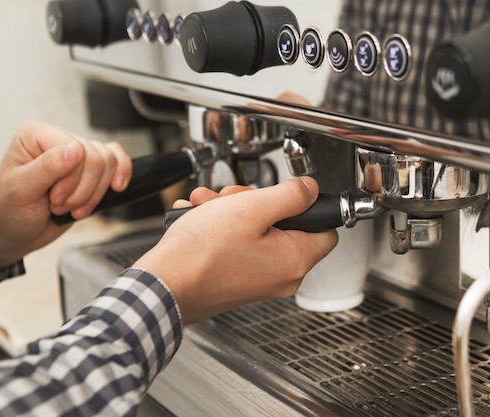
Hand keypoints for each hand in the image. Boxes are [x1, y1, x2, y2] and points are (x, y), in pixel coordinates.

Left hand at [0, 120, 131, 267]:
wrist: (17, 231)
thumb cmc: (10, 210)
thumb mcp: (21, 190)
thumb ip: (47, 167)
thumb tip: (75, 149)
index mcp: (36, 135)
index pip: (76, 148)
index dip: (71, 179)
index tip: (54, 197)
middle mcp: (59, 139)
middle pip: (96, 157)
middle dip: (83, 190)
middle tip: (61, 204)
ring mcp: (78, 153)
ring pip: (110, 162)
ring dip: (94, 193)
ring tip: (73, 206)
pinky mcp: (92, 168)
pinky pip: (119, 160)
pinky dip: (121, 175)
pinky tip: (114, 188)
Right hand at [134, 177, 338, 323]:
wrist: (163, 286)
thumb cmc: (202, 254)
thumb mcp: (251, 209)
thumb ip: (289, 196)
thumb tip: (310, 190)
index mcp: (294, 260)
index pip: (326, 229)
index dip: (308, 206)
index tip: (287, 194)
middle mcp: (282, 276)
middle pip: (286, 226)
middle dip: (256, 202)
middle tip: (233, 197)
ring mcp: (259, 281)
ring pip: (258, 232)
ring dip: (233, 211)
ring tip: (208, 206)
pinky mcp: (238, 282)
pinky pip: (240, 246)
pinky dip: (222, 229)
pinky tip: (201, 220)